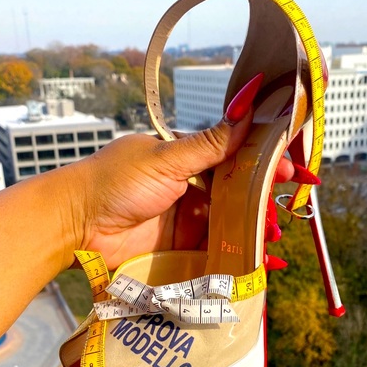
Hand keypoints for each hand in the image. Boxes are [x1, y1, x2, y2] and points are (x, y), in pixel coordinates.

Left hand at [68, 74, 293, 269]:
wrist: (76, 225)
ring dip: (254, 230)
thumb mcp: (167, 159)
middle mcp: (191, 189)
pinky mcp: (181, 249)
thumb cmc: (116, 182)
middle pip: (237, 194)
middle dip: (263, 202)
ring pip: (230, 224)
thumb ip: (210, 143)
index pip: (235, 158)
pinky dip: (238, 256)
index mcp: (187, 160)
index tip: (290, 170)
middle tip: (283, 212)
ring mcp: (187, 220)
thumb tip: (248, 104)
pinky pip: (216, 251)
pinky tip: (261, 261)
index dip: (263, 163)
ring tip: (271, 237)